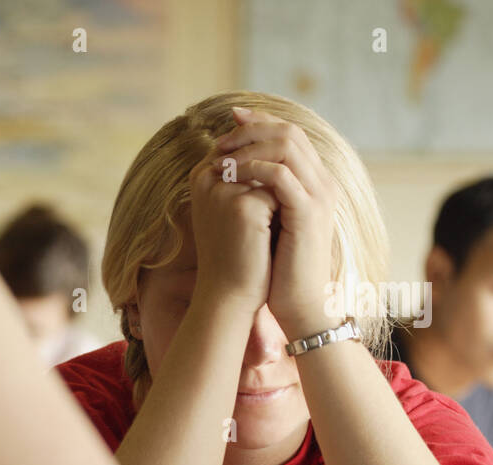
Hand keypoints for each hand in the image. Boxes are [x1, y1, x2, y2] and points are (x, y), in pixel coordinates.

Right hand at [188, 120, 277, 314]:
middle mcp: (206, 176)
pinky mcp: (242, 205)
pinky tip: (286, 224)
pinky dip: (288, 202)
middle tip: (292, 188)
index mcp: (200, 175)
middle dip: (281, 161)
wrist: (231, 293)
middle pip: (257, 147)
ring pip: (271, 164)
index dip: (269, 150)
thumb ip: (246, 176)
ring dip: (286, 181)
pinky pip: (279, 186)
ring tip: (288, 209)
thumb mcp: (235, 208)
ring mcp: (222, 189)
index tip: (285, 169)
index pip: (243, 143)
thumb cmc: (235, 252)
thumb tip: (279, 148)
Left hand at [212, 107, 337, 340]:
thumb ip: (264, 194)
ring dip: (249, 146)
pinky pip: (280, 176)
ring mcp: (318, 196)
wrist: (300, 302)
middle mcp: (322, 182)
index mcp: (315, 182)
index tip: (231, 119)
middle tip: (222, 134)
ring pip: (286, 146)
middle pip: (290, 132)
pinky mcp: (307, 213)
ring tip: (221, 155)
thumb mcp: (271, 222)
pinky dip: (252, 169)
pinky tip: (229, 174)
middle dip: (253, 128)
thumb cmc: (281, 267)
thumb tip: (237, 170)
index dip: (261, 121)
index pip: (291, 135)